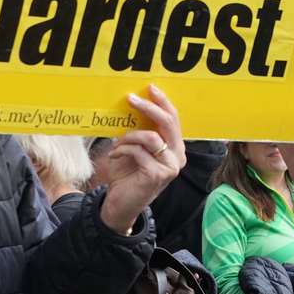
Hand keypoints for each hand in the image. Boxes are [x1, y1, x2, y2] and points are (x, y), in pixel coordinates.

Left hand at [98, 85, 184, 233]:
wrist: (119, 205)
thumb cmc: (127, 175)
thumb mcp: (134, 149)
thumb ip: (140, 131)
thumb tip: (133, 105)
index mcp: (176, 148)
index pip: (174, 119)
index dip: (163, 102)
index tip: (150, 88)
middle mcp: (178, 156)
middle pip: (168, 123)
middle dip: (148, 107)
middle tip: (131, 98)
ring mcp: (170, 167)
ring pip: (151, 137)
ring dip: (129, 136)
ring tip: (117, 144)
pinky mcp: (158, 175)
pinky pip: (139, 152)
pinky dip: (123, 150)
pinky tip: (114, 156)